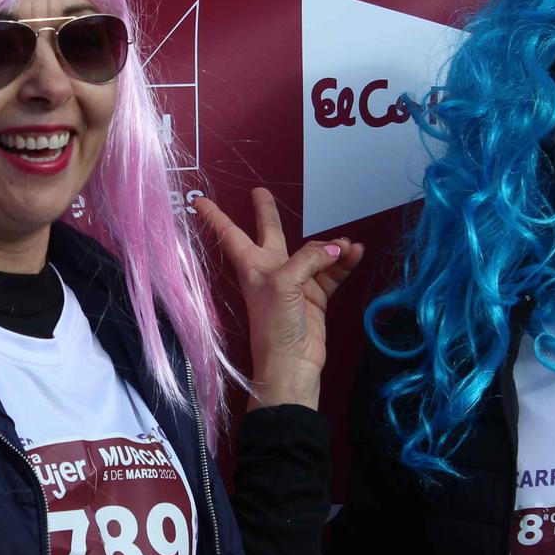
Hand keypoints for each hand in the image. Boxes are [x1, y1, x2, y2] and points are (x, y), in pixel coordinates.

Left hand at [192, 188, 363, 410]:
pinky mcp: (315, 297)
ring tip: (347, 245)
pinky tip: (356, 253)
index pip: (229, 234)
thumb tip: (336, 250)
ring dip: (330, 247)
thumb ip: (309, 260)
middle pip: (269, 233)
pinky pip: (331, 273)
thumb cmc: (274, 324)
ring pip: (313, 253)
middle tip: (261, 191)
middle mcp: (271, 270)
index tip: (198, 201)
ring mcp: (295, 283)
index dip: (215, 216)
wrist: (291, 363)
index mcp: (252, 265)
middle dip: (266, 213)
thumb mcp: (285, 283)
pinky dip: (344, 263)